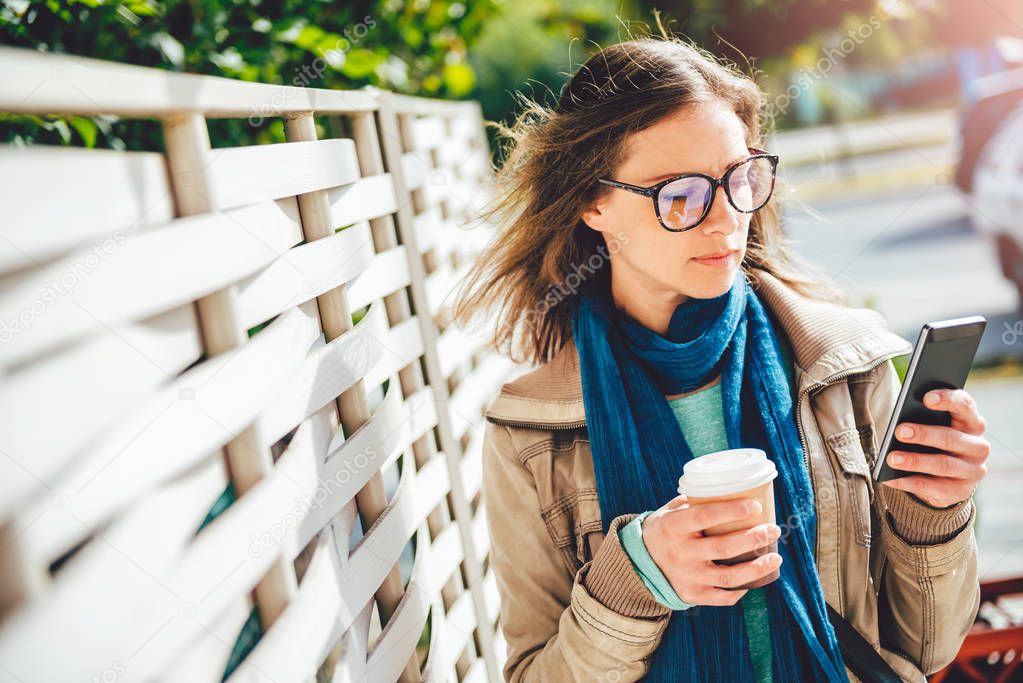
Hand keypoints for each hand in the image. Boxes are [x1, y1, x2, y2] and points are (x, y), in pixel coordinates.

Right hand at [641, 495, 782, 606]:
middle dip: (754, 538)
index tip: (756, 506)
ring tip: (775, 556)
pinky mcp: (692, 596)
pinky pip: (723, 596)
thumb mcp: (669, 512)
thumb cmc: (663, 530)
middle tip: (773, 530)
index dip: (732, 511)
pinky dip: (741, 589)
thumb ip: (694, 503)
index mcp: (672, 527)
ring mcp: (687, 577)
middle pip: (724, 547)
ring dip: (757, 567)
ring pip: (730, 576)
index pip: (705, 516)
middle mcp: (680, 553)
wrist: (638, 563)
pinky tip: (754, 580)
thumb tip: (731, 491)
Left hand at [881, 388, 989, 507]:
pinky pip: (934, 488)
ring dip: (915, 461)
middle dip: (924, 434)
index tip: (926, 398)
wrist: (945, 475)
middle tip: (899, 431)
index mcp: (972, 422)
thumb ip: (923, 418)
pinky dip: (909, 482)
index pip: (964, 406)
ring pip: (944, 465)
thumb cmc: (932, 439)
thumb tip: (901, 421)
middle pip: (951, 438)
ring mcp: (973, 471)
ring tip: (891, 458)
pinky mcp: (962, 491)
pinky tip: (890, 478)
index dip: (948, 400)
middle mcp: (978, 446)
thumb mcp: (931, 425)